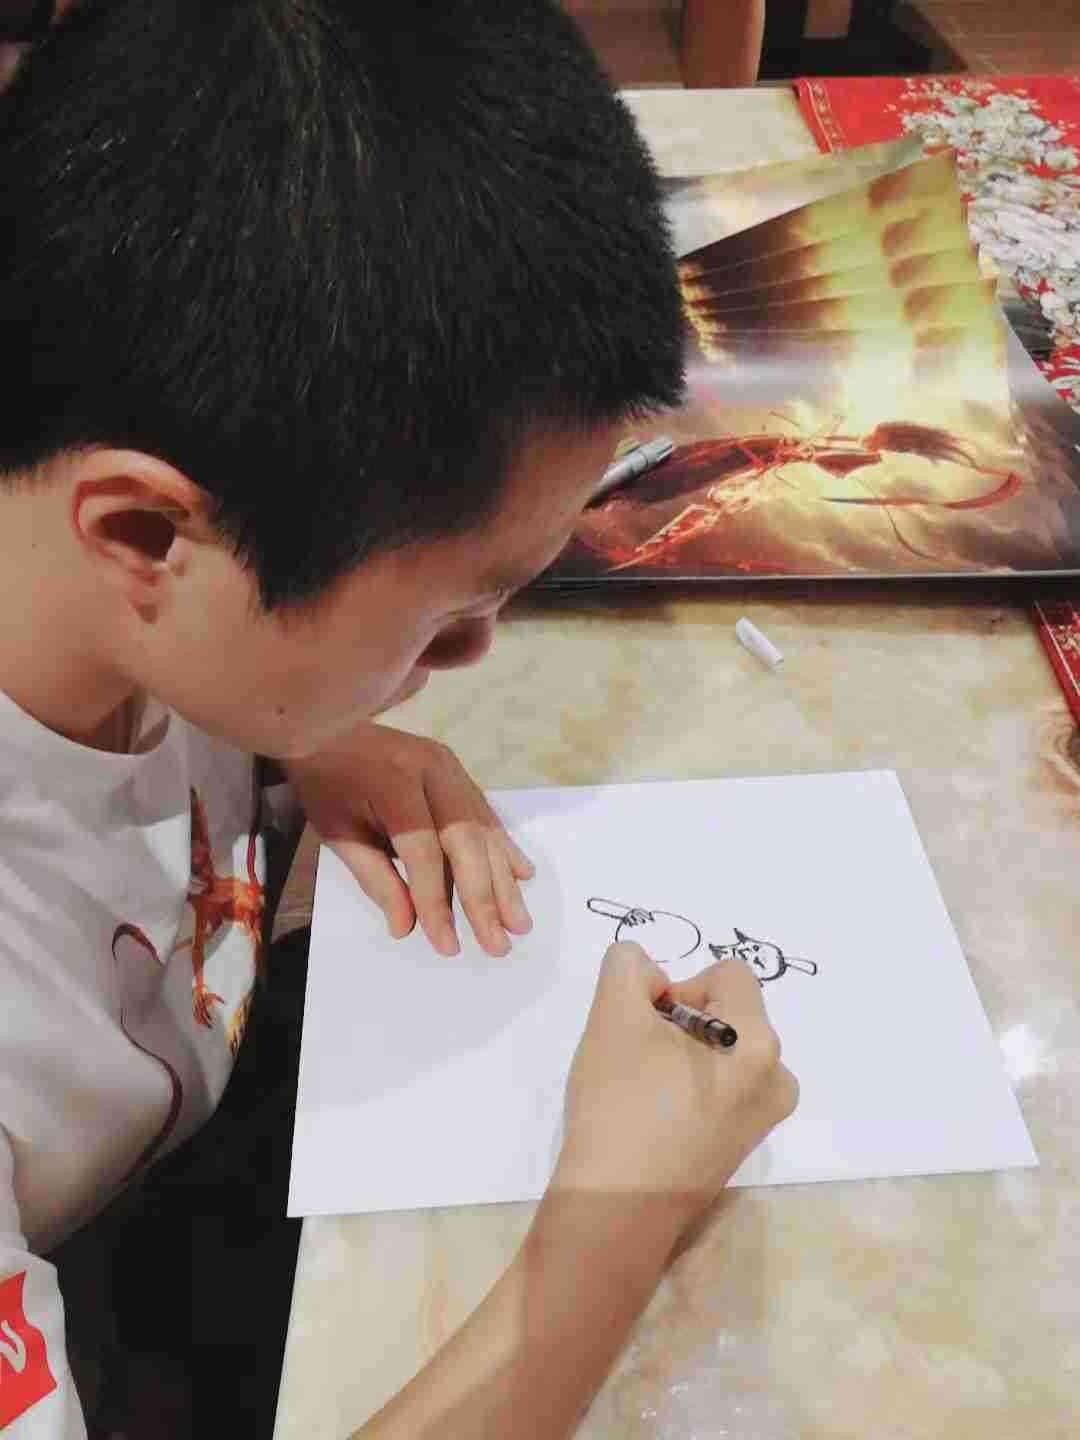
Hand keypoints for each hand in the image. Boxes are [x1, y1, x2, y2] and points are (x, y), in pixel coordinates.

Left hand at [284, 724, 533, 956]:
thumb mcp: (338, 833)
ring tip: (518, 922)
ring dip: (504, 880)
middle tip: (499, 943)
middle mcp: (432, 772)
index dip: (436, 901)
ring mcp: (451, 768)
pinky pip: (485, 814)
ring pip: (484, 831)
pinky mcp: (458, 771)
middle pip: (466, 842)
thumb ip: (375, 879)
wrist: (329, 724)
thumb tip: (407, 926)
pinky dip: (504, 847)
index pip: (423, 853)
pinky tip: (521, 875)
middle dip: (484, 898)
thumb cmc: (326, 783)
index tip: (446, 944)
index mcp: (395, 785)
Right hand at [553, 943, 797, 1235]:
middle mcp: (777, 1079)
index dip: (679, 987)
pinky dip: (689, 1087)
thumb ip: (629, 966)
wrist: (615, 1209)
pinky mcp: (742, 1146)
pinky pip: (722, 1088)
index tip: (646, 1025)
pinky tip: (655, 1115)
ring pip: (722, 1051)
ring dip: (684, 1053)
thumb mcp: (612, 1014)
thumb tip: (652, 978)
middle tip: (639, 1056)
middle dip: (680, 1021)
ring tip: (644, 1087)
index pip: (727, 975)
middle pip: (728, 1012)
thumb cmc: (620, 1106)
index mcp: (759, 1043)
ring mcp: (763, 1118)